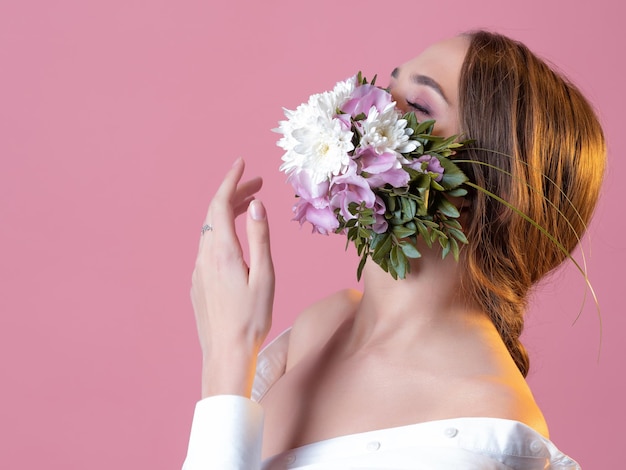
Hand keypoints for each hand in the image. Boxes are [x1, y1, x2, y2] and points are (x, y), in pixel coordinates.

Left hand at [191, 158, 274, 397]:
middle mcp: (205, 256)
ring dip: (228, 213)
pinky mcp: (197, 282)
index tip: (241, 163)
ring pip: (210, 230)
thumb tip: (257, 205)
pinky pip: (207, 247)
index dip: (231, 180)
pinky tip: (237, 239)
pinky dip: (222, 232)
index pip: (221, 204)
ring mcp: (198, 270)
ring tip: (251, 206)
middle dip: (234, 192)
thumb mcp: (265, 275)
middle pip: (214, 213)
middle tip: (258, 184)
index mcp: (222, 251)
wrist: (226, 353)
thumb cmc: (252, 317)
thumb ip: (260, 237)